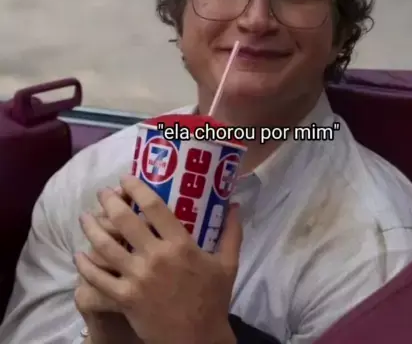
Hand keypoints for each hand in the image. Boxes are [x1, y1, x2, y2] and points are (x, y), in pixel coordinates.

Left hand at [75, 176, 241, 343]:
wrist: (198, 339)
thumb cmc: (213, 299)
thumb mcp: (229, 264)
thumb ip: (232, 232)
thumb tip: (237, 205)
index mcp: (180, 244)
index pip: (154, 207)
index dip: (137, 188)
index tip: (126, 178)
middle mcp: (156, 257)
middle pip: (125, 221)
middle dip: (110, 202)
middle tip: (103, 193)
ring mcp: (138, 278)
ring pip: (106, 247)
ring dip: (92, 229)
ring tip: (85, 217)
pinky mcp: (125, 299)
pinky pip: (98, 279)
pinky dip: (86, 265)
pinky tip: (79, 255)